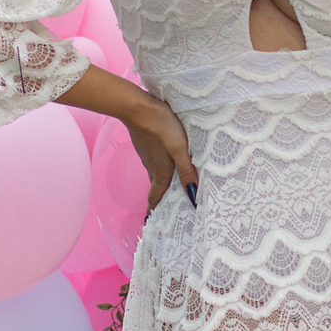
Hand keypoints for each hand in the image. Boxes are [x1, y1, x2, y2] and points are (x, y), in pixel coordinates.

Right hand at [126, 95, 199, 212]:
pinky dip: (159, 168)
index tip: (152, 222)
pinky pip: (153, 161)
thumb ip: (187, 170)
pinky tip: (165, 163)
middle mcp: (152, 166)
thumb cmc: (161, 127)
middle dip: (160, 199)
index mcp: (161, 171)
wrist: (138, 107)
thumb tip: (193, 195)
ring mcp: (147, 154)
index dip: (155, 210)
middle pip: (156, 187)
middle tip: (166, 209)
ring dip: (160, 184)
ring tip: (169, 189)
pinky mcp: (145, 144)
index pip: (156, 196)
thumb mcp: (179, 148)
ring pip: (155, 174)